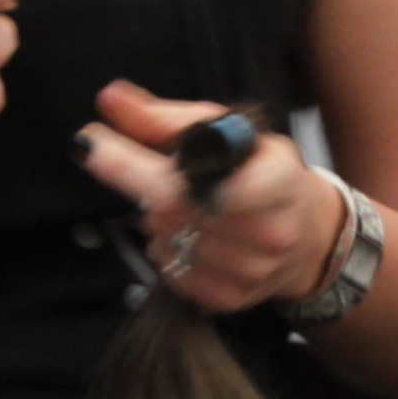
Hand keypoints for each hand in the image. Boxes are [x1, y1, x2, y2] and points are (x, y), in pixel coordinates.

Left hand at [81, 80, 342, 311]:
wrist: (308, 238)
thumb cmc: (261, 171)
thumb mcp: (228, 131)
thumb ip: (165, 117)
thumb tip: (109, 98)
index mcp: (277, 177)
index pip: (203, 175)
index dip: (140, 162)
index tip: (89, 142)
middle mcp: (270, 230)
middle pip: (171, 209)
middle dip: (144, 184)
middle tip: (150, 170)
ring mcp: (251, 271)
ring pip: (164, 241)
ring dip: (157, 220)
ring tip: (187, 207)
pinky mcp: (230, 300)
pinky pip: (169, 272)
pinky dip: (167, 250)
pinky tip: (191, 237)